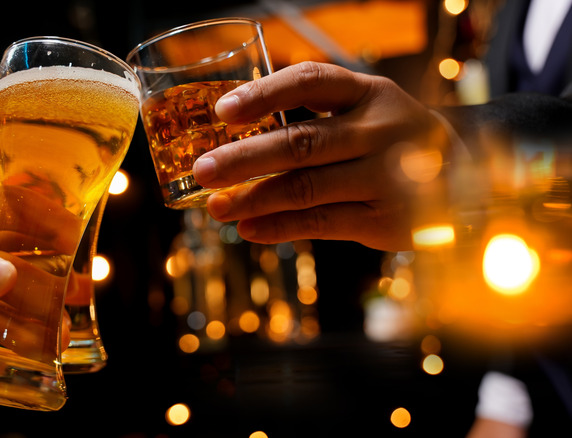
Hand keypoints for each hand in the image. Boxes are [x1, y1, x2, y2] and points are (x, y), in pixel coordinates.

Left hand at [192, 61, 445, 250]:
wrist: (463, 179)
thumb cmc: (391, 139)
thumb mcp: (366, 109)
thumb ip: (314, 113)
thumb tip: (233, 130)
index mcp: (368, 93)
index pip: (311, 82)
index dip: (264, 94)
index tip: (223, 111)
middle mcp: (380, 131)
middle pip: (301, 143)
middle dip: (244, 158)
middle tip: (203, 170)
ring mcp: (385, 178)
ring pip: (306, 189)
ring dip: (253, 199)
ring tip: (215, 207)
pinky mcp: (385, 220)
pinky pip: (322, 223)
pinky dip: (279, 228)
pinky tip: (248, 229)